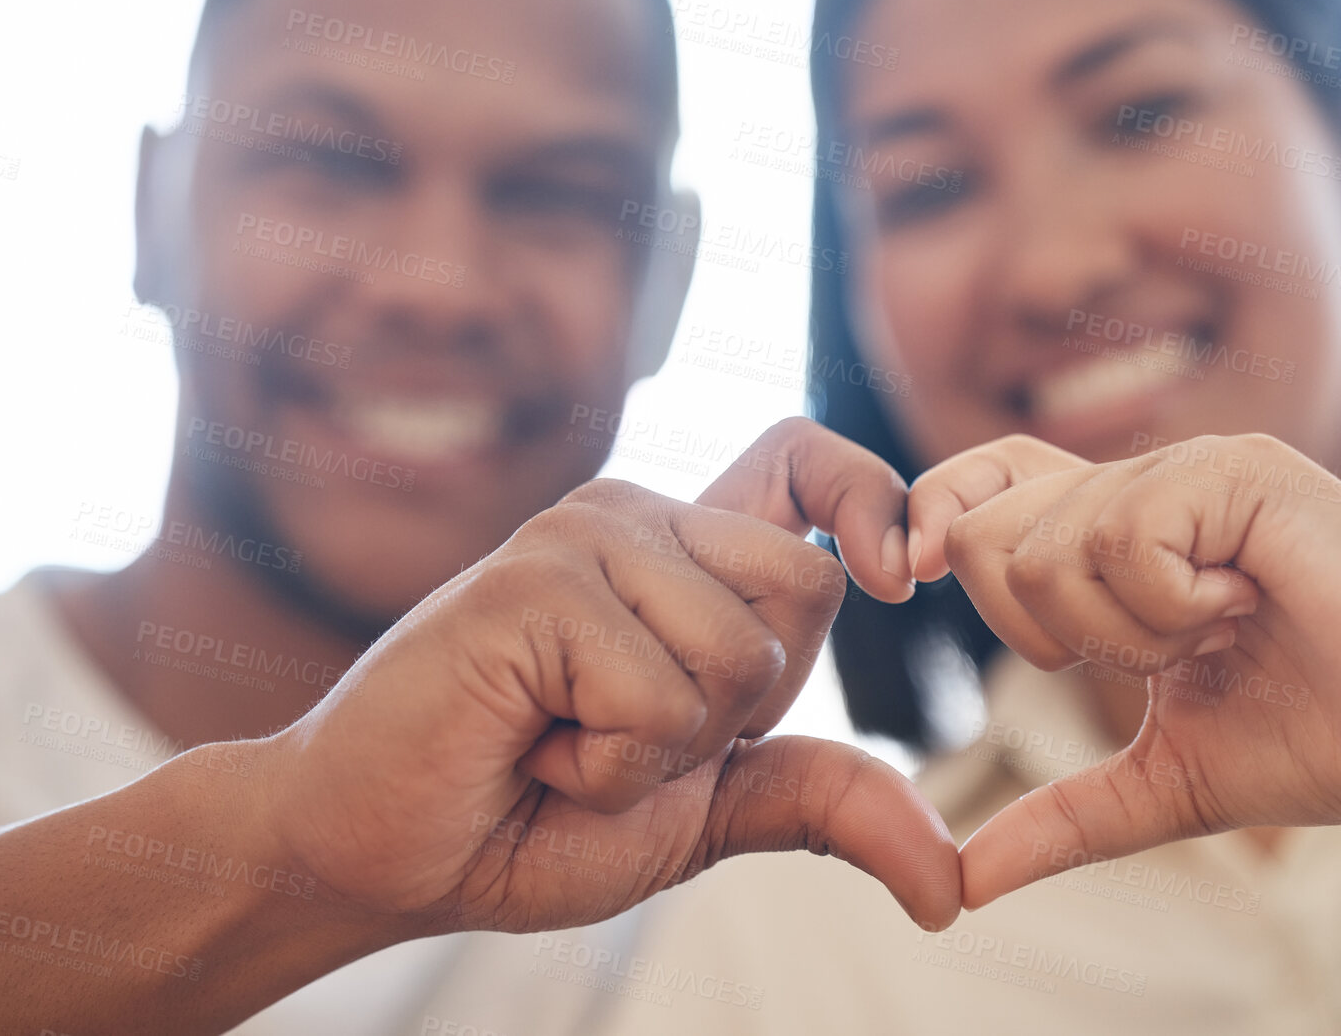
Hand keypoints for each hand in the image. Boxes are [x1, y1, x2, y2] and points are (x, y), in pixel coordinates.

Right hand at [266, 417, 960, 937]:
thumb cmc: (532, 819)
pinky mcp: (533, 582)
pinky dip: (609, 765)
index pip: (802, 460)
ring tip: (563, 737)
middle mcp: (636, 520)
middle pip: (807, 587)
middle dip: (740, 710)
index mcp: (680, 555)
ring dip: (663, 751)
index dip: (870, 492)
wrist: (390, 854)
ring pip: (741, 653)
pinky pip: (656, 694)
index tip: (900, 574)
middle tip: (619, 731)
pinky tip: (528, 740)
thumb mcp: (705, 811)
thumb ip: (819, 797)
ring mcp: (582, 538)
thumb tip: (949, 880)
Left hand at [909, 433, 1340, 909]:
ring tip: (1222, 630)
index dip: (933, 522)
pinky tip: (1246, 605)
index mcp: (1116, 535)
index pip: (980, 487)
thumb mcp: (1165, 781)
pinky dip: (1172, 608)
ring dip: (1130, 633)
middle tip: (1154, 651)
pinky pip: (1123, 541)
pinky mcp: (1234, 468)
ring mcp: (1187, 467)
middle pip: (984, 527)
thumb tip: (963, 884)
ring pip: (1049, 548)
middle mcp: (1142, 483)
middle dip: (1043, 629)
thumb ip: (1062, 817)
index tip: (912, 581)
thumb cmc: (1322, 738)